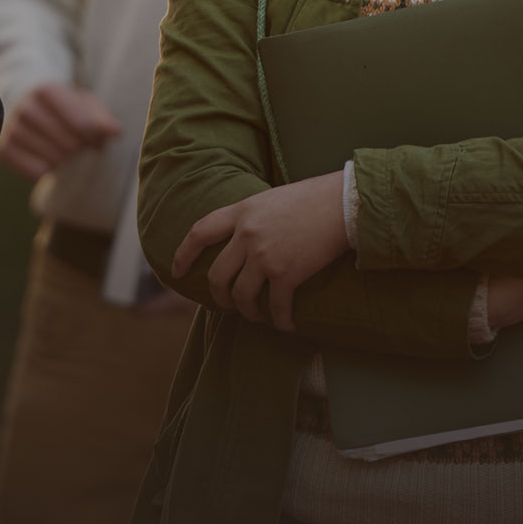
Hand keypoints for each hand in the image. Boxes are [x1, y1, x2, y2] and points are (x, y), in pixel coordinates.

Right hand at [0, 82, 120, 178]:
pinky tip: (46, 157)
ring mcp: (13, 129)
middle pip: (70, 145)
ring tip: (62, 148)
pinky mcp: (5, 150)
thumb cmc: (64, 107)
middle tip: (78, 143)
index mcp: (47, 90)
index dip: (93, 136)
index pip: (82, 125)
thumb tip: (116, 132)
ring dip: (65, 159)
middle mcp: (26, 107)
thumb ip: (102, 117)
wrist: (27, 108)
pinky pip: (37, 173)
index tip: (93, 135)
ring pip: (54, 160)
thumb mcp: (85, 104)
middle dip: (80, 147)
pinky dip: (48, 170)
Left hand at [171, 171, 348, 330]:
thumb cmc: (315, 198)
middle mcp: (247, 234)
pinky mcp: (287, 274)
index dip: (184, 254)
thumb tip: (244, 240)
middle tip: (227, 305)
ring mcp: (265, 255)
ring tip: (257, 316)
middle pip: (217, 275)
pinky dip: (280, 320)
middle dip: (219, 296)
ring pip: (241, 296)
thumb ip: (253, 217)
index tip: (177, 271)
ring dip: (247, 312)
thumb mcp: (272, 199)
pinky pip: (275, 307)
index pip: (199, 232)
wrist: (345, 204)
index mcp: (242, 211)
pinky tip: (286, 324)